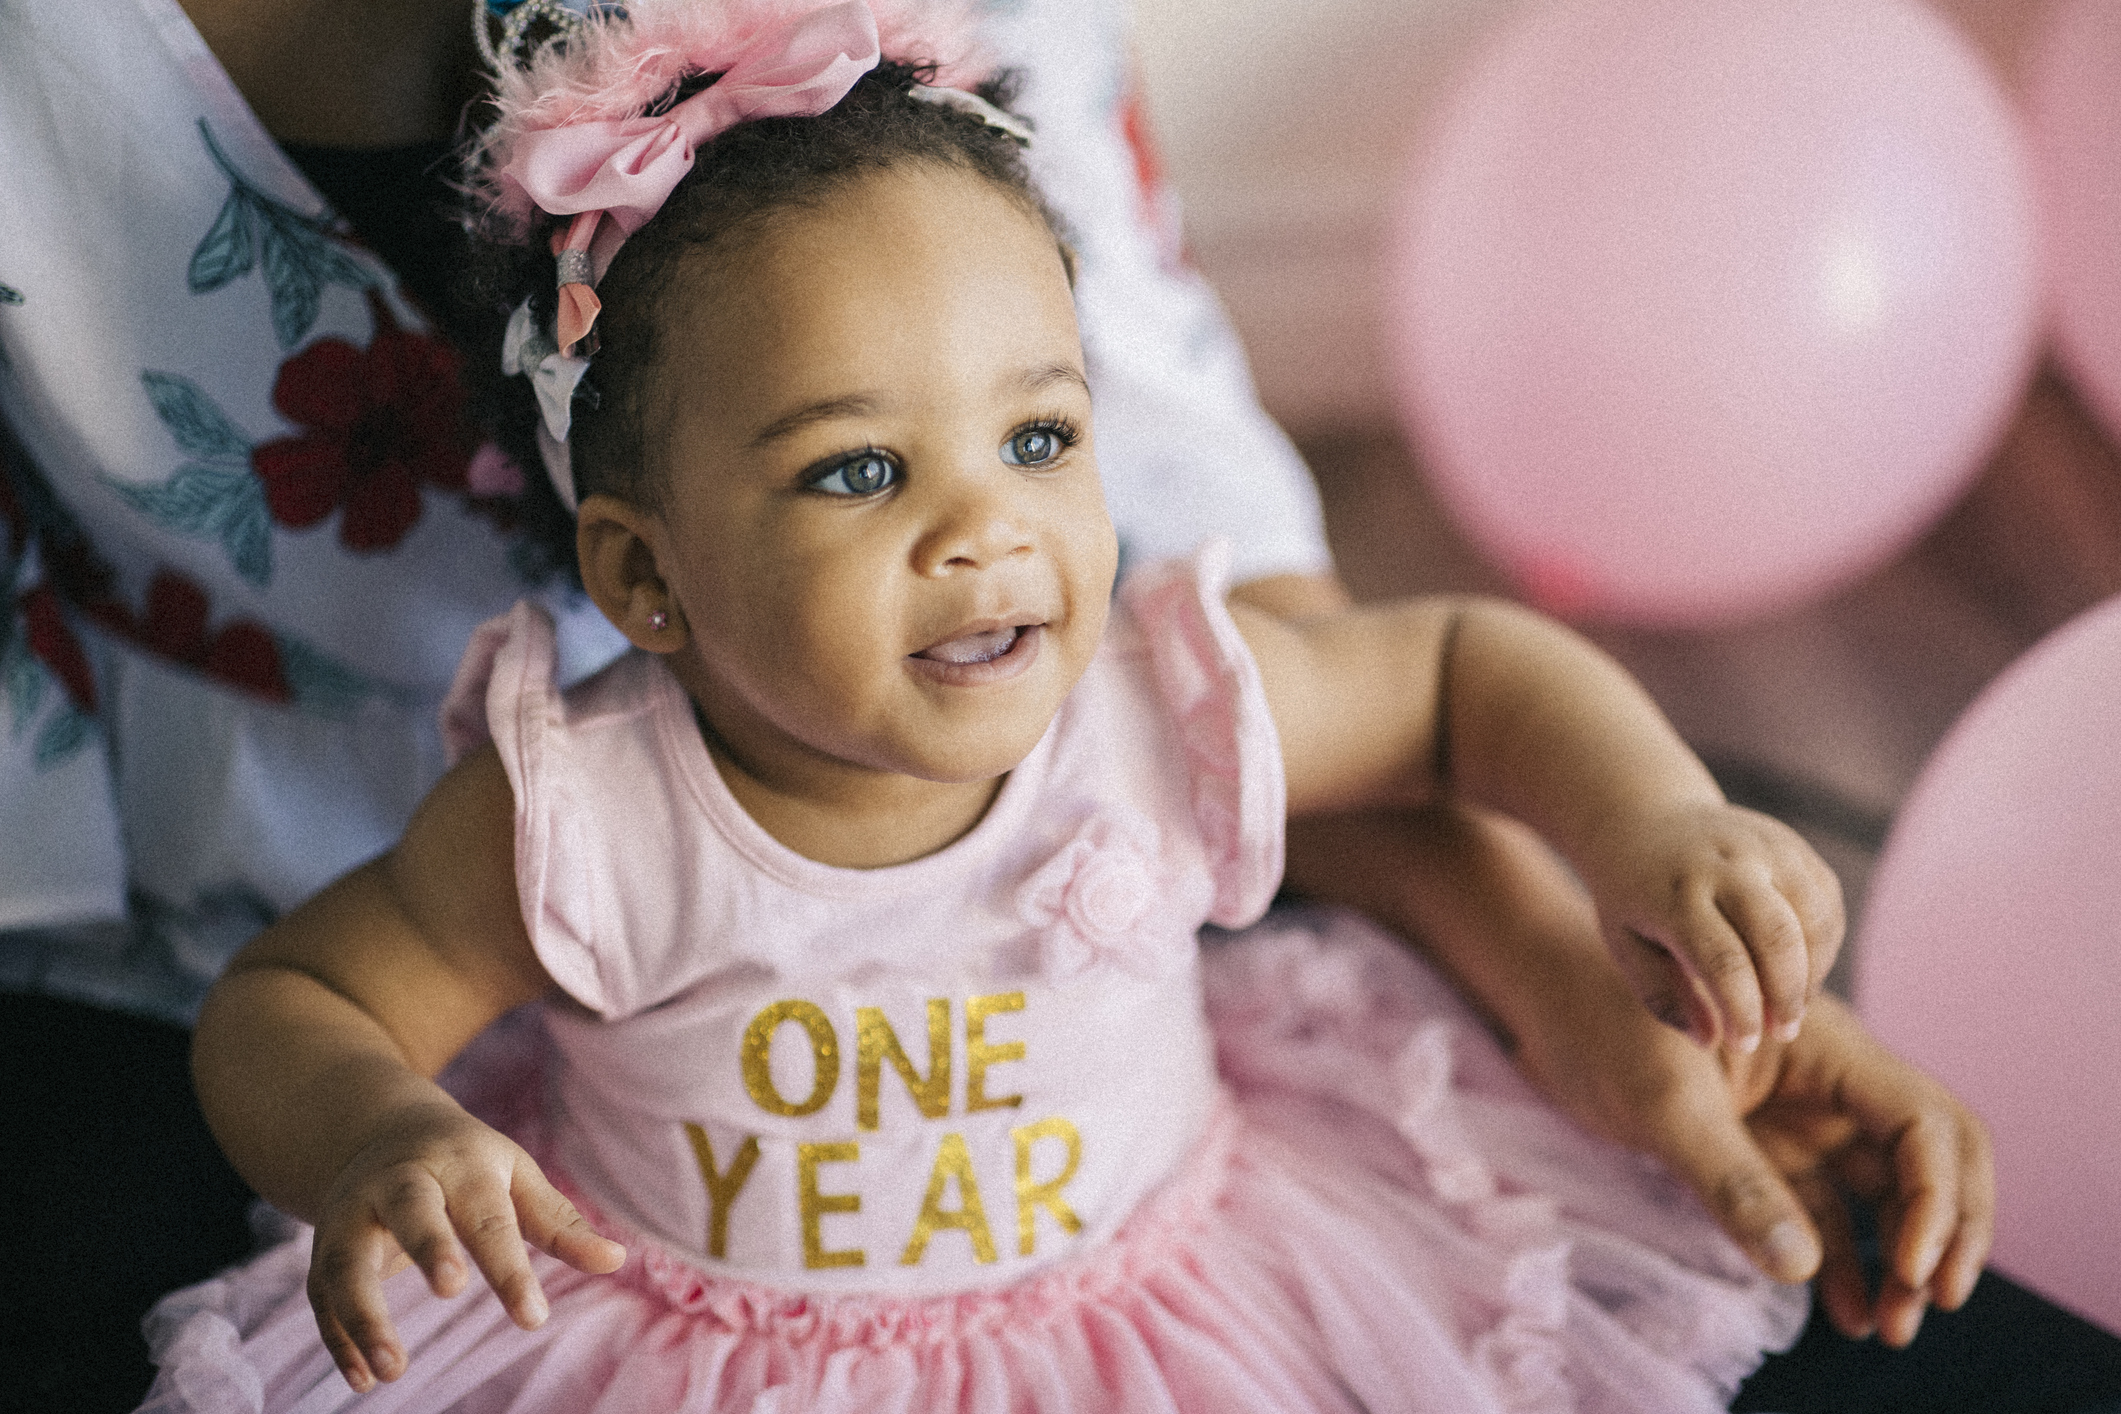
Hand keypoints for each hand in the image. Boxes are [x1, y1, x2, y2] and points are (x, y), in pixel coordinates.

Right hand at [307, 1101, 626, 1391]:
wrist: (382, 1130)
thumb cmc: (466, 1163)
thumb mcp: (515, 1177)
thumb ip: (559, 1222)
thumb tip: (617, 1259)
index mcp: (459, 1164)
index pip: (489, 1218)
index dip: (509, 1268)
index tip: (532, 1318)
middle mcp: (400, 1182)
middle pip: (411, 1211)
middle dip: (429, 1246)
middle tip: (450, 1290)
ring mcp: (353, 1213)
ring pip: (348, 1261)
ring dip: (364, 1314)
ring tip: (391, 1370)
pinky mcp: (324, 1247)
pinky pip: (322, 1294)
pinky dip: (338, 1337)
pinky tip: (362, 1380)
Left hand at [1524, 982, 1989, 1345]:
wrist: (1549, 1004)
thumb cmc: (1600, 1023)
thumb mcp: (1662, 1100)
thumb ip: (1728, 1178)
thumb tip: (1799, 1267)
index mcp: (1825, 1046)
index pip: (1924, 1121)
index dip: (1937, 1197)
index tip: (1911, 1266)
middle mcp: (1830, 1083)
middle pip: (1927, 1160)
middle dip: (1942, 1232)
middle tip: (1923, 1306)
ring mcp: (1801, 1119)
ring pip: (1881, 1194)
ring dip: (1897, 1258)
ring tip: (1888, 1328)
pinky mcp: (1765, 1151)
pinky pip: (1824, 1210)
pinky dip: (1841, 1258)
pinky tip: (1846, 1312)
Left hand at [1588, 801, 1844, 1054]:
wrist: (1643, 821)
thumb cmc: (1633, 900)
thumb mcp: (1626, 947)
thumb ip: (1664, 997)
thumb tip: (1712, 1041)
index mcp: (1676, 894)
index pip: (1724, 962)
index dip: (1742, 1011)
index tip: (1746, 1044)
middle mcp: (1725, 864)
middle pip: (1779, 938)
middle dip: (1788, 996)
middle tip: (1782, 1032)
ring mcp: (1764, 848)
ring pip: (1814, 919)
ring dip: (1811, 973)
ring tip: (1788, 1005)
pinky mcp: (1791, 845)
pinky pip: (1826, 901)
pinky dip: (1822, 945)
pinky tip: (1798, 970)